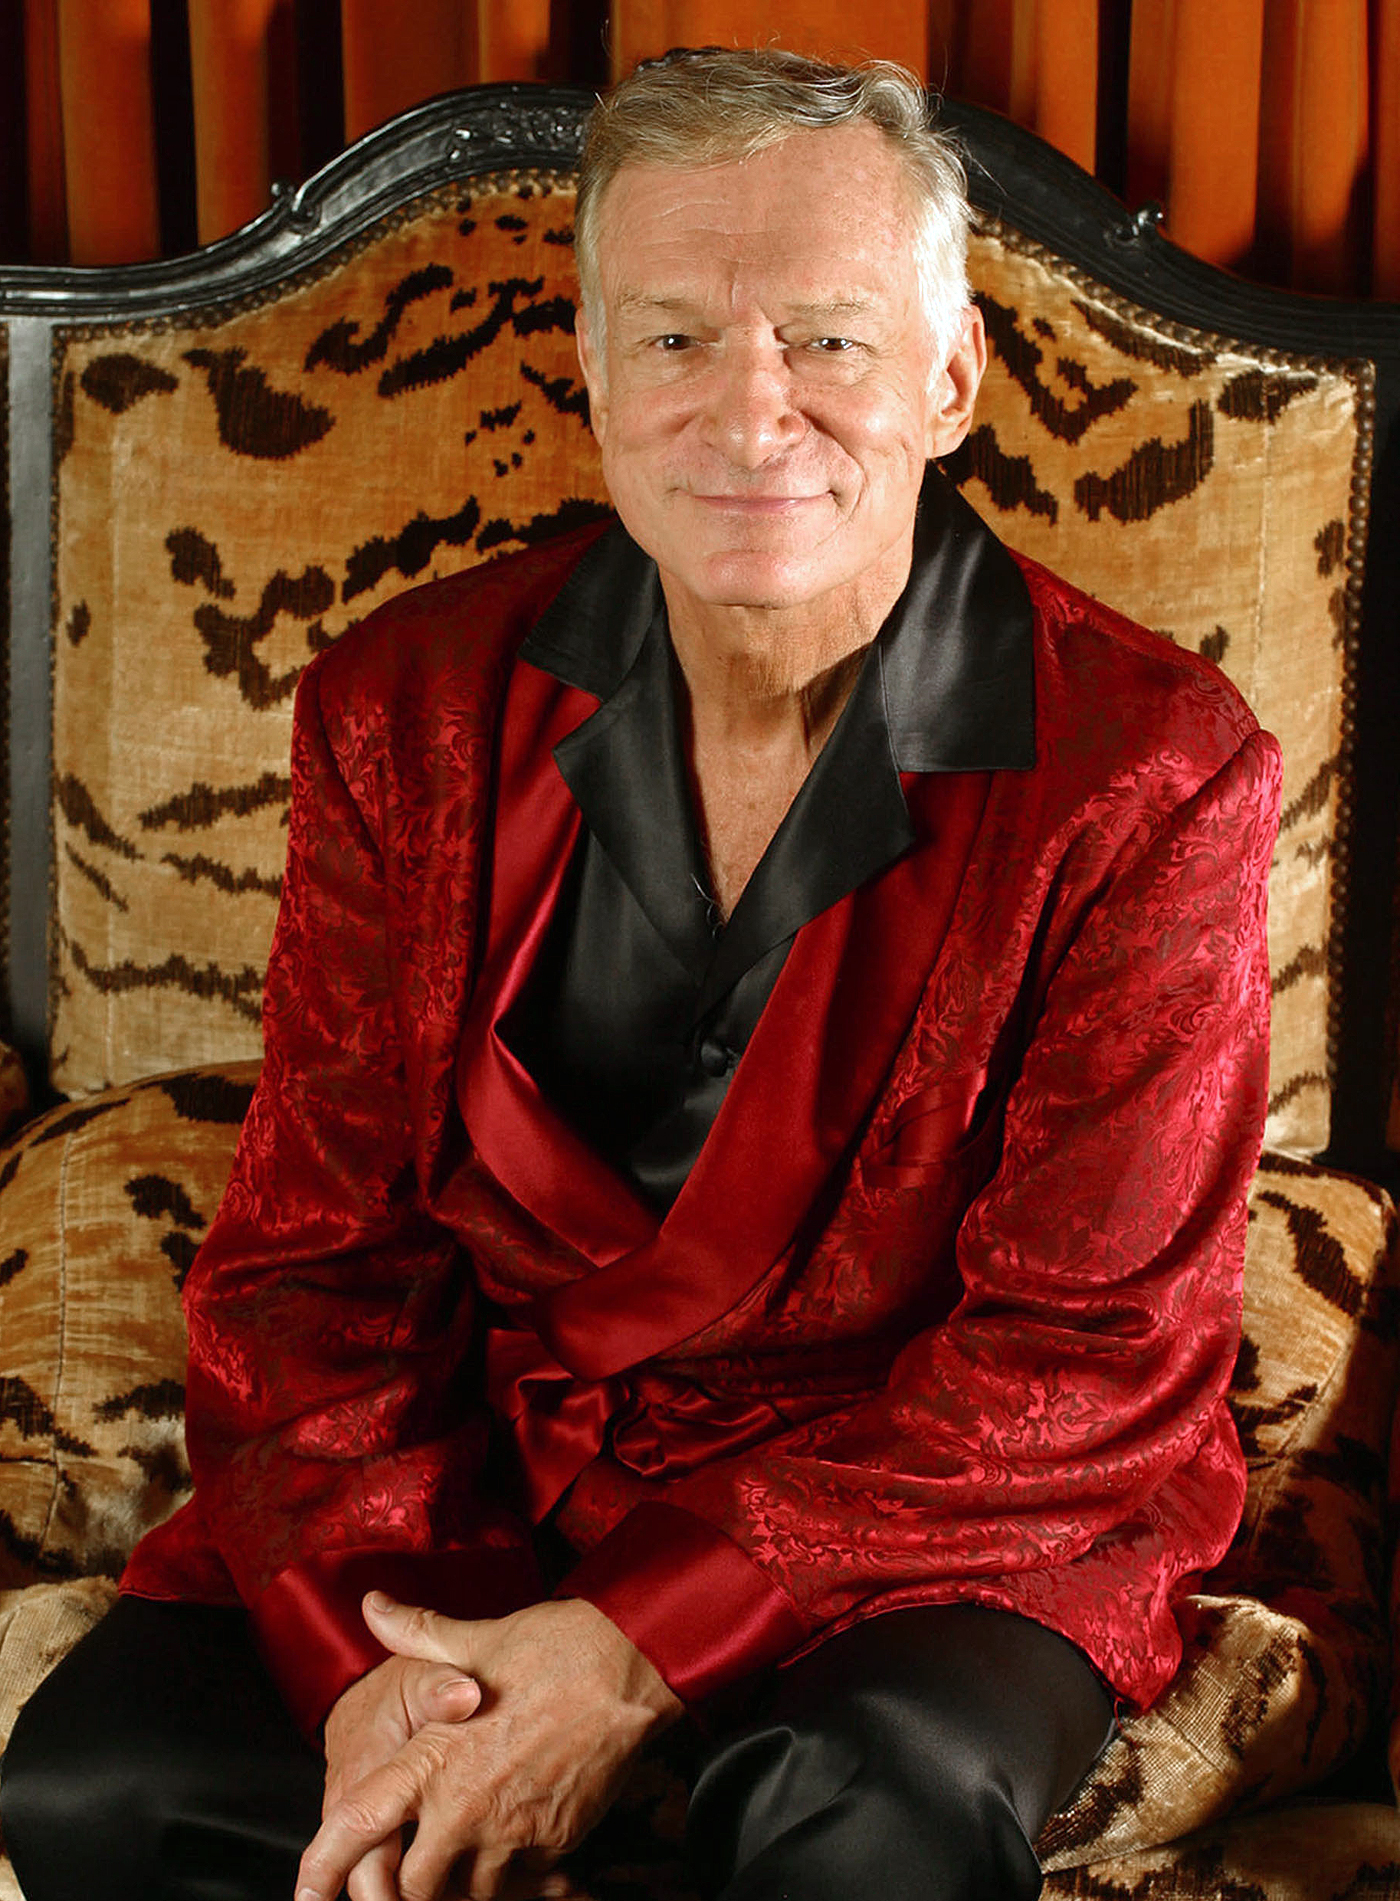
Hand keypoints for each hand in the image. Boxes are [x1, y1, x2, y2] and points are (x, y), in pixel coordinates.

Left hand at [297, 1594, 681, 1900]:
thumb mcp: (475, 1639)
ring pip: (469, 1893)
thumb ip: (416, 1632)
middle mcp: (465, 1807)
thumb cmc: (552, 1649)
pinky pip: (521, 1884)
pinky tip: (518, 1849)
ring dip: (463, 1882)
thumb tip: (372, 1604)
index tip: (307, 1891)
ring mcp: (511, 1833)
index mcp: (434, 1758)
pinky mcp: (554, 1845)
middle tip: (413, 1869)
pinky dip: (513, 1877)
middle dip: (408, 1886)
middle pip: (412, 1886)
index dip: (325, 1864)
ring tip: (467, 1856)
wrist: (629, 1669)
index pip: (361, 1821)